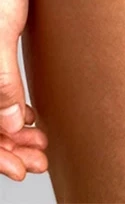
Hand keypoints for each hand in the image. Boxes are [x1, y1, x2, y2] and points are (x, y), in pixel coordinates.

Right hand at [0, 0, 47, 180]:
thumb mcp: (1, 34)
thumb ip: (0, 80)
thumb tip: (8, 123)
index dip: (0, 155)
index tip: (26, 169)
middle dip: (8, 149)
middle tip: (40, 161)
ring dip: (11, 132)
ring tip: (41, 144)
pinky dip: (8, 109)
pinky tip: (28, 118)